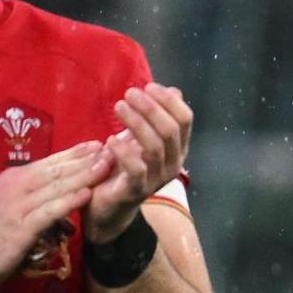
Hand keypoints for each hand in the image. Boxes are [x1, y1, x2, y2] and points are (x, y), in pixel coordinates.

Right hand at [0, 142, 107, 292]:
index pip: (49, 162)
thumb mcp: (8, 207)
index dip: (75, 153)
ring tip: (106, 165)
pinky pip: (49, 210)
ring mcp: (17, 206)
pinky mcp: (20, 227)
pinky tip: (87, 194)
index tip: (97, 144)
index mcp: (13, 179)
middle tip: (111, 149)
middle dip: (85, 159)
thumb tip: (61, 200)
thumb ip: (33, 199)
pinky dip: (69, 201)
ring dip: (84, 175)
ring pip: (56, 186)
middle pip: (56, 170)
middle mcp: (15, 186)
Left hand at [86, 85, 192, 242]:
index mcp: (178, 148)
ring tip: (119, 107)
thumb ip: (155, 117)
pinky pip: (136, 169)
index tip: (148, 86)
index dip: (169, 100)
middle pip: (170, 130)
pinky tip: (110, 139)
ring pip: (154, 146)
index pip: (185, 119)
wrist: (107, 206)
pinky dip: (123, 151)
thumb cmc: (123, 167)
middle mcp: (173, 163)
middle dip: (150, 107)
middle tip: (129, 93)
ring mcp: (157, 179)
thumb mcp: (139, 138)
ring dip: (136, 123)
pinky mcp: (137, 191)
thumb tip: (174, 90)